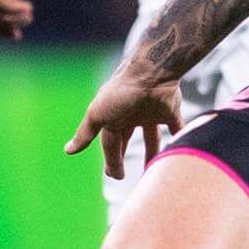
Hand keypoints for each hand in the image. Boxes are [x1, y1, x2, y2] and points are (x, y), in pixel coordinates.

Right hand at [65, 63, 183, 177]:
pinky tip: (180, 149)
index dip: (112, 160)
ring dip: (152, 153)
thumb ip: (85, 133)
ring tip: (154, 169)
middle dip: (123, 155)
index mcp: (113, 116)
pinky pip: (176, 127)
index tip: (115, 176)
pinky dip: (179, 137)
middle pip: (127, 140)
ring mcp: (151, 112)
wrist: (152, 72)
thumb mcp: (97, 114)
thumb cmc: (121, 92)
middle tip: (124, 176)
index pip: (110, 143)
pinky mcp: (170, 110)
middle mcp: (131, 114)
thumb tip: (67, 151)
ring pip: (151, 137)